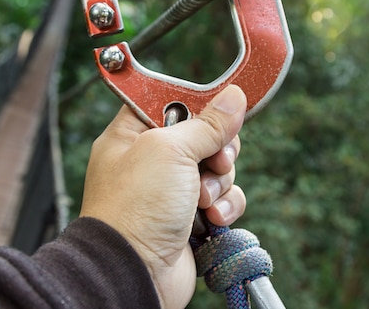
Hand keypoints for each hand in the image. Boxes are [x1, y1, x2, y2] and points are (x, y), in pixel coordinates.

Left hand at [79, 85, 247, 308]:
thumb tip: (235, 96)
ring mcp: (172, 190)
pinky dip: (224, 208)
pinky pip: (223, 200)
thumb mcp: (170, 150)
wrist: (134, 272)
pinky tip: (212, 218)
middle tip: (213, 161)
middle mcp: (153, 161)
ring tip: (202, 200)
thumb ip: (207, 123)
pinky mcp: (191, 217)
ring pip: (218, 169)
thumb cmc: (136, 207)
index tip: (218, 110)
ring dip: (220, 182)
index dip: (197, 105)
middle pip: (204, 136)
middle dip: (217, 150)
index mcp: (133, 135)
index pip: (170, 103)